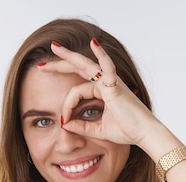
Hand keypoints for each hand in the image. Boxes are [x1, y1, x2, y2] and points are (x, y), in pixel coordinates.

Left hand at [38, 39, 160, 147]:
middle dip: (60, 65)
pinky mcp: (115, 85)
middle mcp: (106, 83)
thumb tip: (64, 124)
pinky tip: (94, 43)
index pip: (77, 92)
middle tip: (41, 64)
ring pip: (86, 65)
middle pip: (78, 69)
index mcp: (103, 92)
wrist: (144, 134)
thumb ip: (82, 126)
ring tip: (54, 48)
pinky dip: (101, 54)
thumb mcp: (99, 130)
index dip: (66, 105)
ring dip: (69, 56)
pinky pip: (107, 66)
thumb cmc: (128, 131)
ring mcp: (111, 82)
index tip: (63, 121)